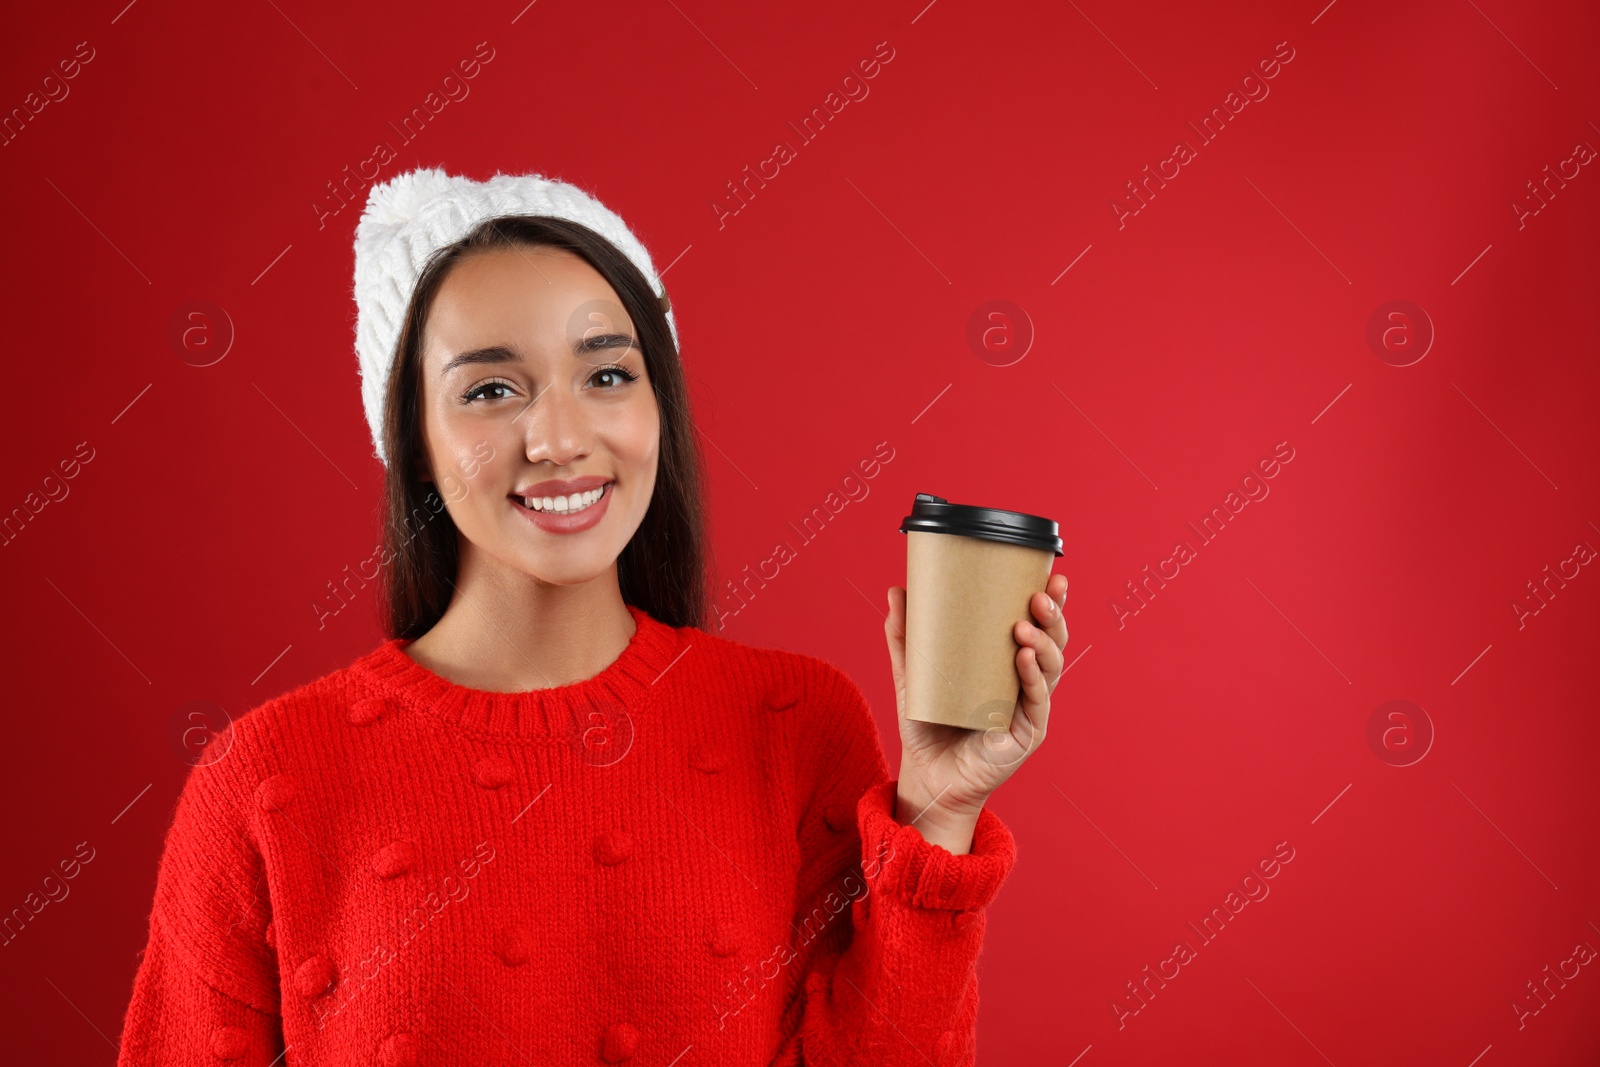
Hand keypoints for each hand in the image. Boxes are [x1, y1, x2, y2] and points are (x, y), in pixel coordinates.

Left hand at [884, 574, 1068, 844]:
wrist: (926, 776)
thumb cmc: (927, 724)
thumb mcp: (913, 674)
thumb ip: (905, 637)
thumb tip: (896, 590)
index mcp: (1007, 663)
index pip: (1037, 624)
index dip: (1050, 600)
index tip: (1050, 573)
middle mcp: (1025, 682)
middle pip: (1053, 641)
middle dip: (1054, 615)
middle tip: (1041, 593)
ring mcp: (1029, 707)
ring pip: (1051, 668)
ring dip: (1044, 642)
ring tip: (1024, 625)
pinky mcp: (1026, 733)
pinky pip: (1036, 701)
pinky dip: (1033, 677)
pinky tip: (1024, 658)